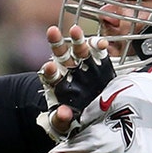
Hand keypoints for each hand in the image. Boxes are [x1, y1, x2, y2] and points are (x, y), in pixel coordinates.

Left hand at [37, 24, 115, 140]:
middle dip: (56, 43)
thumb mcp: (65, 123)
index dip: (50, 70)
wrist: (93, 116)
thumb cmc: (74, 119)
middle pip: (61, 55)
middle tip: (52, 31)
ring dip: (77, 39)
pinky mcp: (100, 63)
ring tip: (75, 29)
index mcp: (58, 84)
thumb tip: (63, 113)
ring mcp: (84, 65)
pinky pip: (99, 52)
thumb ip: (62, 119)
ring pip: (79, 49)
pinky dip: (99, 45)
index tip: (49, 67)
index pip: (51, 75)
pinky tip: (102, 43)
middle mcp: (69, 71)